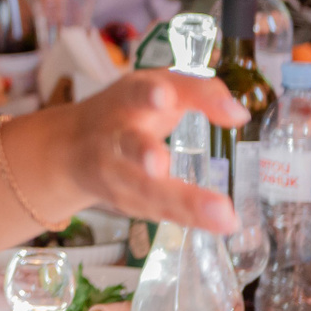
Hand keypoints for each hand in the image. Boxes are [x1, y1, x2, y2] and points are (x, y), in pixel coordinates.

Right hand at [63, 71, 242, 232]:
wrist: (71, 149)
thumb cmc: (129, 110)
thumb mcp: (158, 86)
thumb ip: (199, 92)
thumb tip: (239, 115)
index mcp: (125, 99)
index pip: (137, 92)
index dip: (149, 94)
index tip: (165, 96)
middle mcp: (116, 136)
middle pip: (131, 146)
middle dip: (143, 153)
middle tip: (159, 164)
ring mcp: (117, 174)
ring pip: (148, 190)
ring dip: (184, 202)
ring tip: (222, 215)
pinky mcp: (126, 202)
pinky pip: (161, 211)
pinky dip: (191, 219)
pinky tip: (220, 224)